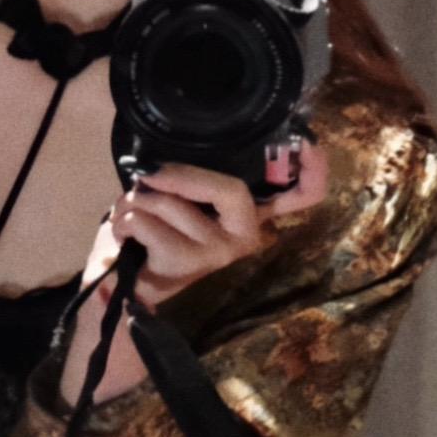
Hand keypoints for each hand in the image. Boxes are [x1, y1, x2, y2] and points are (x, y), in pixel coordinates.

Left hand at [82, 138, 330, 307]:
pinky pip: (147, 222)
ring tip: (129, 212)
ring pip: (171, 203)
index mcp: (249, 215)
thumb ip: (193, 182)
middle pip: (231, 189)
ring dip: (136, 201)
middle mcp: (246, 236)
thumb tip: (165, 158)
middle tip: (148, 177)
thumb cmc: (156, 238)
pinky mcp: (186, 264)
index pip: (302, 197)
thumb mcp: (182, 204)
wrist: (128, 292)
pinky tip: (124, 231)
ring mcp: (219, 253)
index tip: (311, 144)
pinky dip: (125, 220)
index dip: (313, 171)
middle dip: (179, 175)